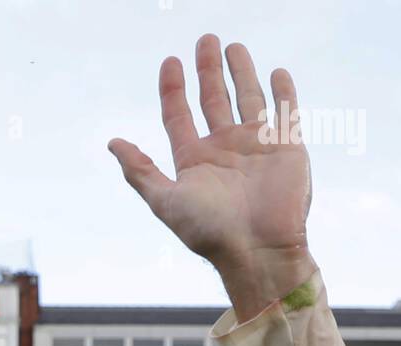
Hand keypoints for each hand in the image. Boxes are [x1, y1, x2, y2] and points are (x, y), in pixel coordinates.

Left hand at [109, 34, 315, 320]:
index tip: (170, 62)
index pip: (179, 116)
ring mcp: (256, 147)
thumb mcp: (166, 201)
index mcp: (195, 161)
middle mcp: (224, 151)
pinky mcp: (287, 148)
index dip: (173, 89)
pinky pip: (285, 111)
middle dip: (207, 71)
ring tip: (233, 47)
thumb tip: (113, 142)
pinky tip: (277, 72)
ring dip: (240, 72)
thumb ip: (140, 171)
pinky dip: (283, 91)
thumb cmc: (210, 231)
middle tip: (205, 40)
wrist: (258, 249)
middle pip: (212, 100)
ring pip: (247, 98)